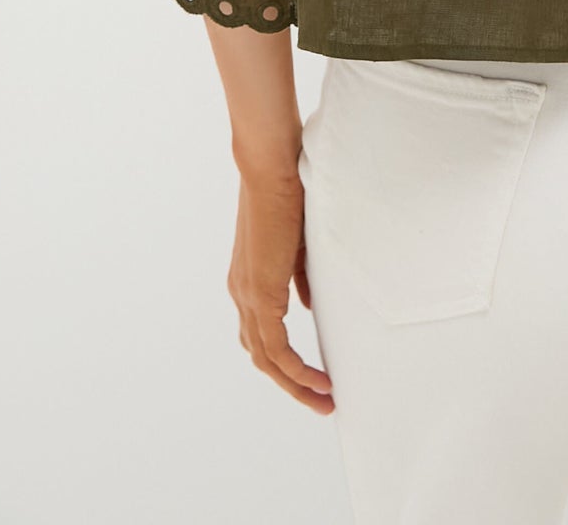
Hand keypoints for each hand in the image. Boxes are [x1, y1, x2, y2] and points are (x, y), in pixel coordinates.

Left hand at [226, 167, 334, 413]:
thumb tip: (306, 306)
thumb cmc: (287, 192)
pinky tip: (318, 379)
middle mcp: (242, 294)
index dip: (286, 361)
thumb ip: (298, 279)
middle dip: (292, 384)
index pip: (262, 335)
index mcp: (249, 281)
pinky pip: (275, 346)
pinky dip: (296, 368)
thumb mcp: (296, 245)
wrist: (271, 166)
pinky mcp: (260, 293)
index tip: (313, 376)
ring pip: (266, 358)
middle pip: (262, 356)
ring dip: (295, 384)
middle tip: (321, 400)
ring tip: (324, 398)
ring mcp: (248, 295)